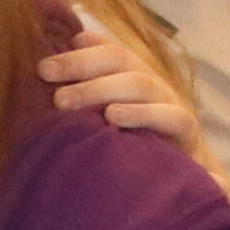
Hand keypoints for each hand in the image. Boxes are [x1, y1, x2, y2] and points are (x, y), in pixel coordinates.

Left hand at [40, 3, 198, 155]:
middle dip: (80, 66)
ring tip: (65, 101)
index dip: (75, 55)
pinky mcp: (188, 130)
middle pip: (120, 60)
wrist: (176, 178)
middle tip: (46, 81)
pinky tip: (113, 116)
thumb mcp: (98, 117)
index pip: (106, 51)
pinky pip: (170, 116)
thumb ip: (78, 94)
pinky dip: (141, 113)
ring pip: (140, 84)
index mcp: (131, 73)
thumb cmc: (127, 144)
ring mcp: (171, 103)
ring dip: (100, 89)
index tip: (42, 69)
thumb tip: (43, 73)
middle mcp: (151, 82)